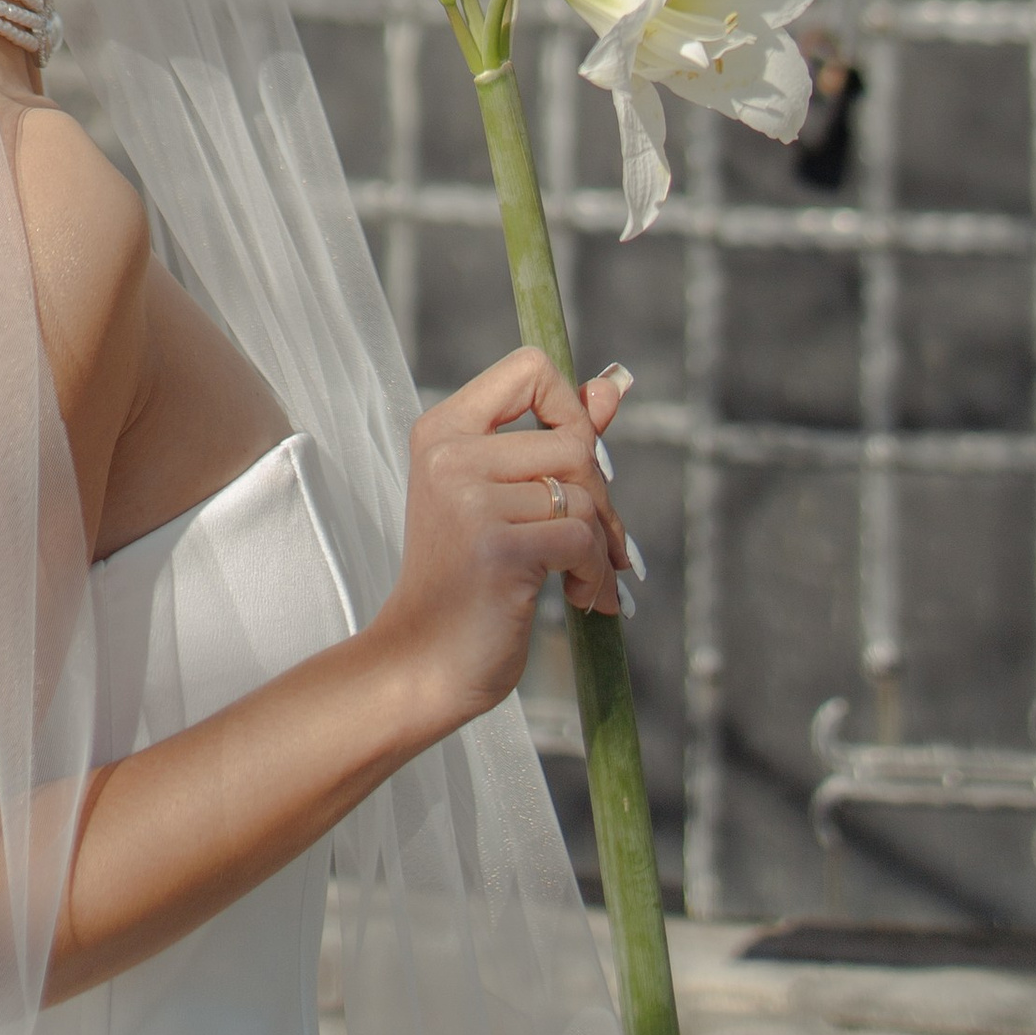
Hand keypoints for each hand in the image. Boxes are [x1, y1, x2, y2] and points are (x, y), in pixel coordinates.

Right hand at [369, 349, 634, 740]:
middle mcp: (451, 454)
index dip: (570, 409)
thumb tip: (612, 386)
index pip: (530, 370)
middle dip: (600, 496)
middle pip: (572, 441)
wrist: (422, 664)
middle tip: (599, 542)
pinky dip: (596, 573)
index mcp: (443, 430)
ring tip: (584, 579)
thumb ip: (556, 437)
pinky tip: (581, 599)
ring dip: (601, 545)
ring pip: (582, 495)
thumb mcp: (501, 499)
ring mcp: (470, 500)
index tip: (576, 462)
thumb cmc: (466, 582)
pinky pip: (582, 538)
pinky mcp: (499, 547)